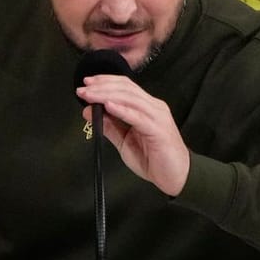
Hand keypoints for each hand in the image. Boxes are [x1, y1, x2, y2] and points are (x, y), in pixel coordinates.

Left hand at [78, 74, 190, 195]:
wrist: (177, 177)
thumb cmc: (153, 159)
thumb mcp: (124, 141)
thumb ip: (109, 126)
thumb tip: (88, 111)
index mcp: (147, 107)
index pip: (125, 86)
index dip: (106, 81)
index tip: (87, 83)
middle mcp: (154, 107)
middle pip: (126, 89)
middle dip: (102, 86)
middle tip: (82, 89)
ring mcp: (157, 117)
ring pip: (130, 98)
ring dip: (106, 95)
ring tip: (90, 96)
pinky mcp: (158, 130)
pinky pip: (138, 117)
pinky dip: (122, 109)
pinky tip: (108, 105)